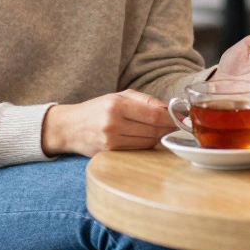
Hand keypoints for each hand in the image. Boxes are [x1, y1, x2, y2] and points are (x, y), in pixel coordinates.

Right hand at [41, 90, 174, 157]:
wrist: (68, 127)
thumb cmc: (96, 108)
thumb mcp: (118, 96)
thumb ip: (145, 100)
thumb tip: (169, 109)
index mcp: (116, 106)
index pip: (153, 115)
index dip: (171, 119)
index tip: (181, 118)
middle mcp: (113, 124)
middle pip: (153, 130)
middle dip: (168, 129)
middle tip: (177, 125)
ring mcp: (111, 142)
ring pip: (147, 142)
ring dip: (158, 137)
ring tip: (161, 130)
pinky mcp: (110, 154)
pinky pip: (137, 150)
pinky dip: (146, 144)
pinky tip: (148, 137)